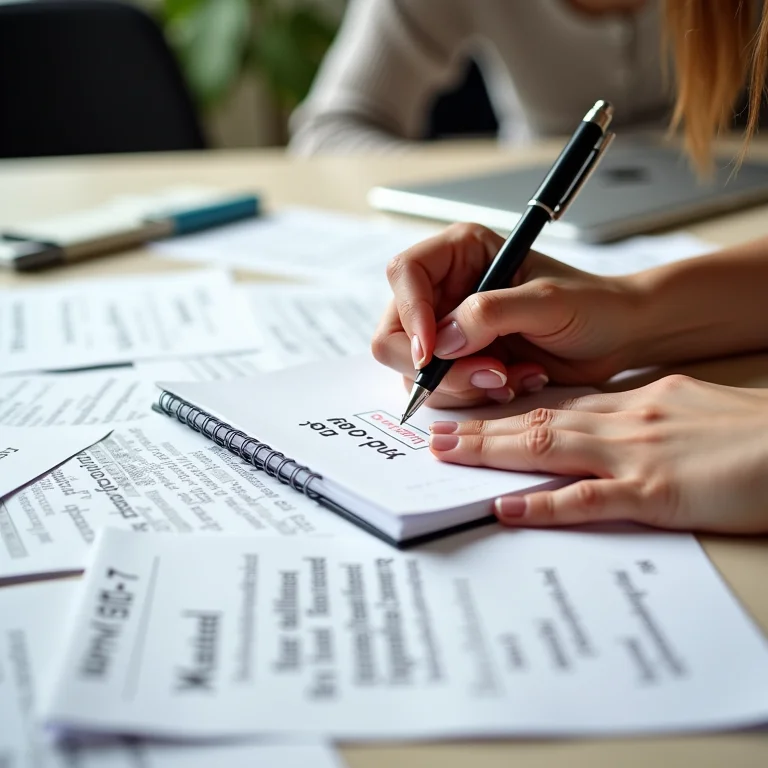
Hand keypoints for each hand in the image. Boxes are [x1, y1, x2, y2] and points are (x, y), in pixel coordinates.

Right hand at [372, 223, 641, 407]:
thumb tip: (441, 343)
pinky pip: (443, 391)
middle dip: (440, 365)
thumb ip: (489, 314)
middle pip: (396, 332)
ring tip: (514, 377)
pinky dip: (477, 395)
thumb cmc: (592, 305)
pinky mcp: (461, 363)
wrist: (617, 337)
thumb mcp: (546, 301)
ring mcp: (450, 330)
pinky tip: (515, 382)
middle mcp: (446, 290)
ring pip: (416, 370)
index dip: (410, 314)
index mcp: (460, 254)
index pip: (404, 274)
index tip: (432, 352)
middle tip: (490, 375)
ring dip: (465, 384)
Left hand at [428, 375, 767, 533]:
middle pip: (539, 419)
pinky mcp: (657, 492)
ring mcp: (637, 455)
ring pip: (547, 446)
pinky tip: (507, 507)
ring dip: (490, 450)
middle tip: (435, 430)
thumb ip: (649, 418)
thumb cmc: (759, 432)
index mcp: (638, 403)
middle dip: (482, 426)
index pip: (559, 403)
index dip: (510, 410)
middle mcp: (627, 422)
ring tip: (446, 453)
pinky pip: (588, 500)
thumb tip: (616, 429)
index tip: (474, 413)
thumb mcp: (695, 410)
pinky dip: (543, 504)